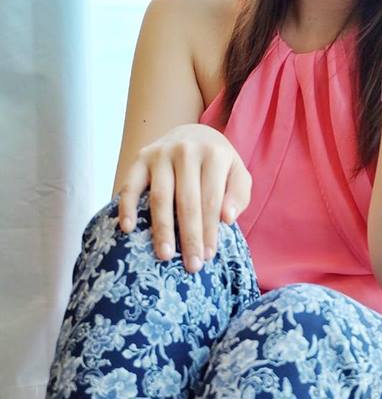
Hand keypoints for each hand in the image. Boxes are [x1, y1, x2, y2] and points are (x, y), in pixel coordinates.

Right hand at [116, 123, 251, 272]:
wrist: (192, 134)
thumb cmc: (217, 164)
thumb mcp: (237, 173)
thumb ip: (238, 194)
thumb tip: (228, 218)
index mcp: (214, 154)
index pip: (212, 199)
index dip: (210, 229)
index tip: (209, 256)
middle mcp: (186, 150)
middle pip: (187, 200)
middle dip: (189, 235)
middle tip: (191, 264)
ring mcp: (161, 153)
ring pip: (160, 196)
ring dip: (162, 228)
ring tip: (164, 255)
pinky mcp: (141, 157)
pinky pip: (130, 185)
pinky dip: (127, 206)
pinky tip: (127, 229)